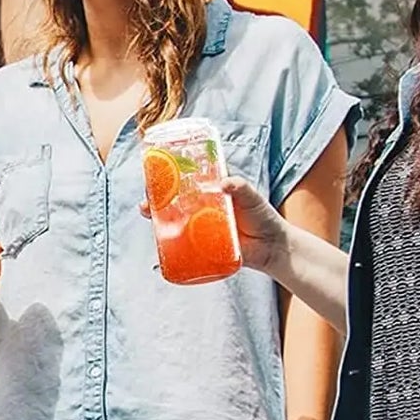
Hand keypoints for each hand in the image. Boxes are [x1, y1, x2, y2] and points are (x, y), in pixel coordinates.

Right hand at [139, 176, 285, 274]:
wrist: (272, 247)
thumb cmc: (263, 217)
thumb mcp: (252, 198)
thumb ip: (240, 188)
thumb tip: (225, 183)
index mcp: (211, 192)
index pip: (186, 181)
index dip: (169, 176)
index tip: (156, 172)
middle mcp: (202, 207)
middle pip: (173, 200)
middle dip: (156, 198)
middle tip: (147, 197)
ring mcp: (200, 226)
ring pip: (173, 219)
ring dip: (156, 217)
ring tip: (147, 213)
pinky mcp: (202, 245)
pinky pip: (182, 242)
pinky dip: (168, 240)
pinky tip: (158, 238)